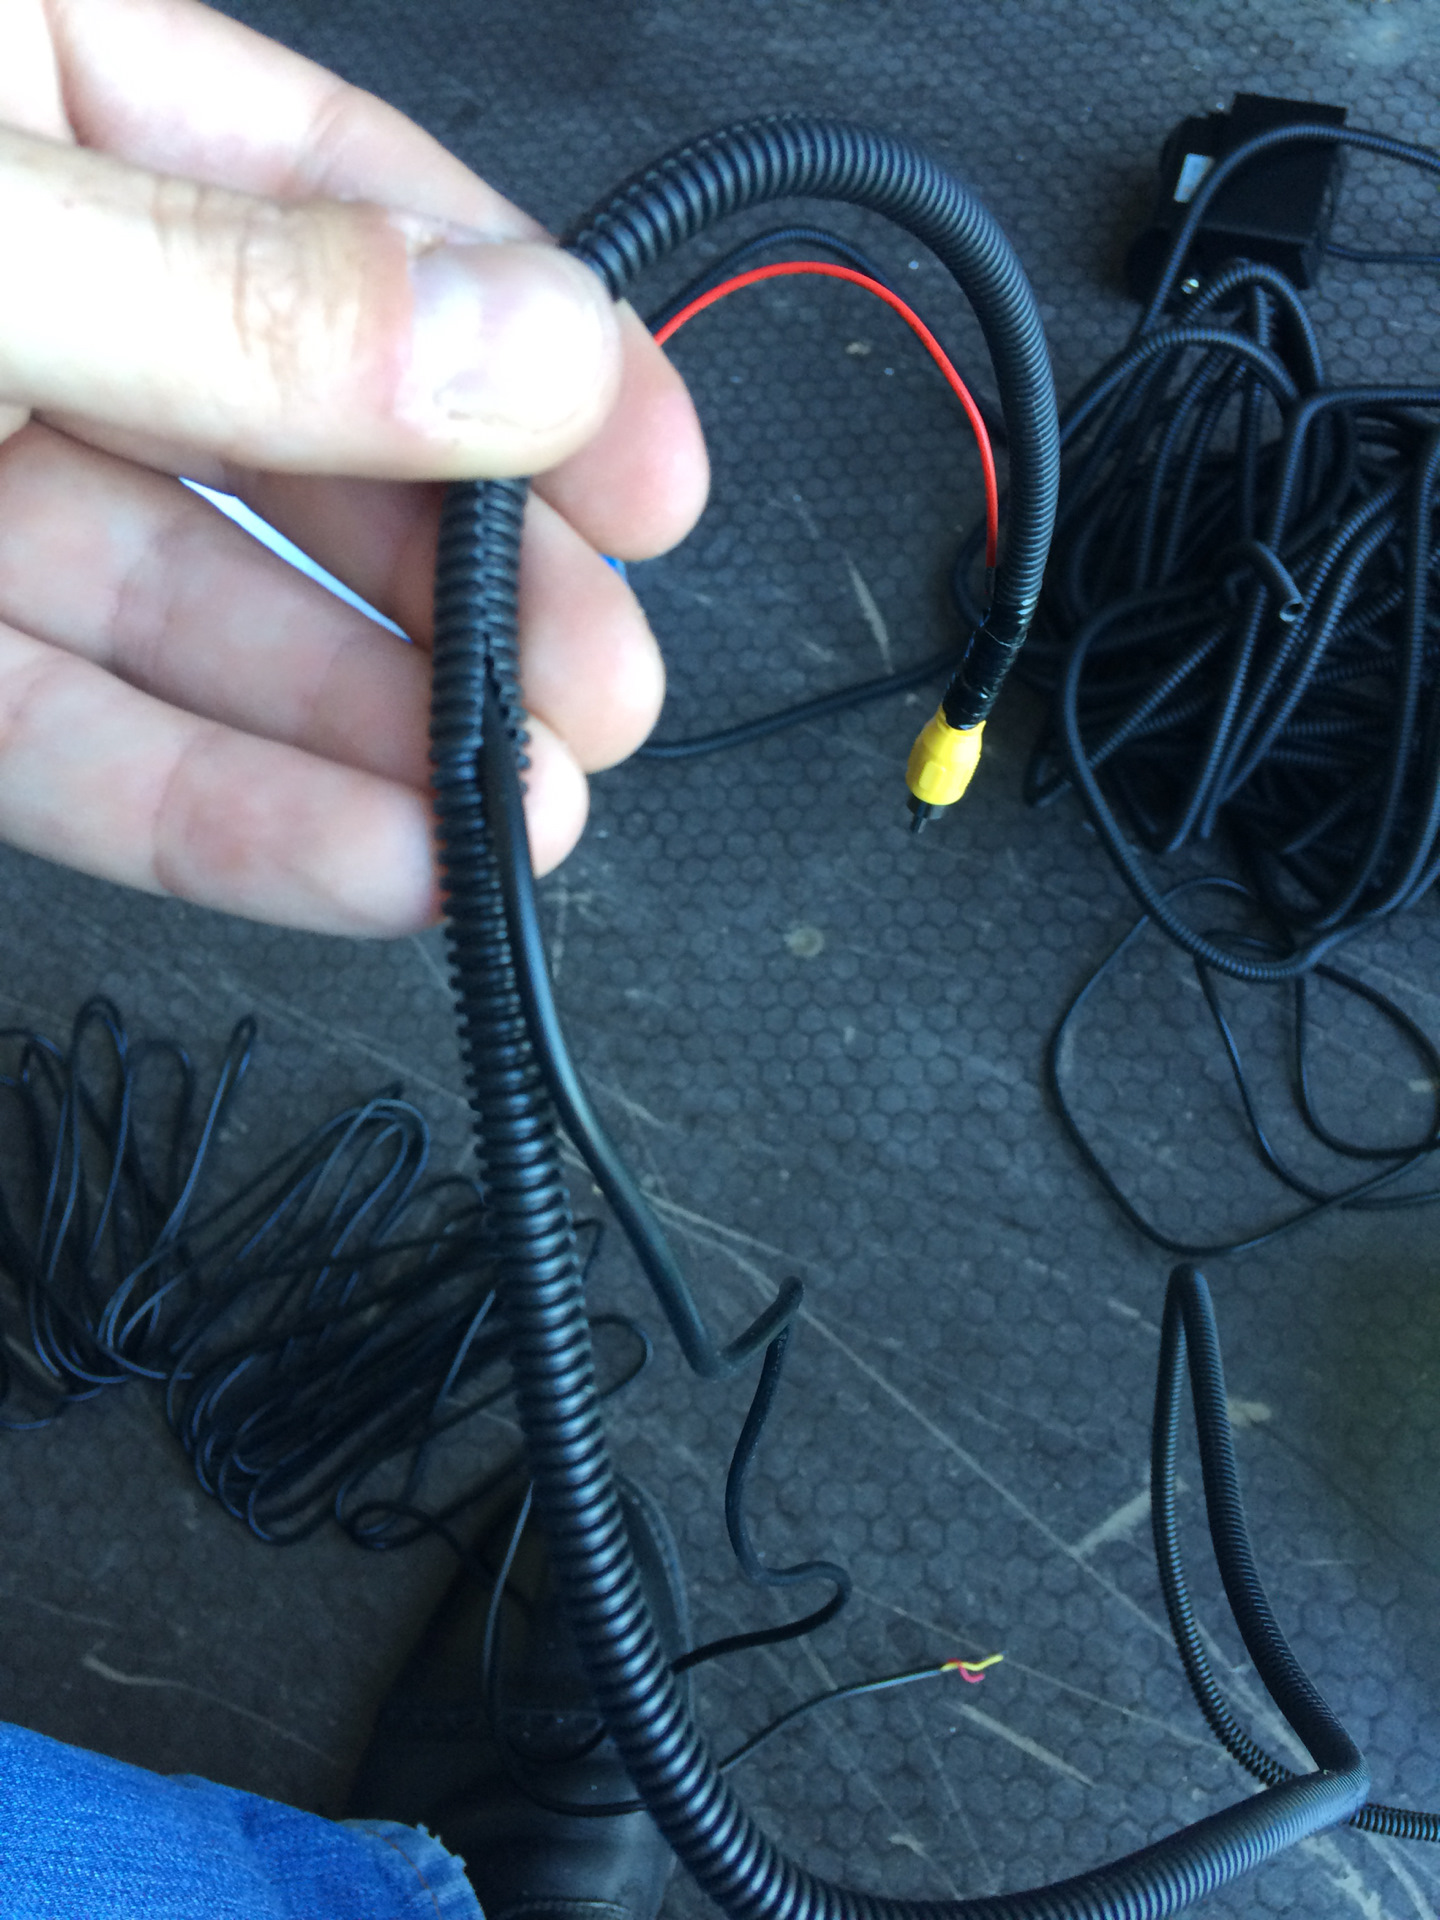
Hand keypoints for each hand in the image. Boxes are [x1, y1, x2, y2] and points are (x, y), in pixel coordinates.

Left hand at [0, 0, 706, 933]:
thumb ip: (236, 299)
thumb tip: (520, 347)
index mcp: (25, 74)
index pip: (337, 206)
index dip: (525, 349)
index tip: (657, 486)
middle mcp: (17, 283)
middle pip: (297, 440)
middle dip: (473, 584)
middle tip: (604, 687)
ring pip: (196, 616)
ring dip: (377, 734)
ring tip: (520, 810)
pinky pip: (72, 737)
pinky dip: (221, 817)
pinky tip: (375, 865)